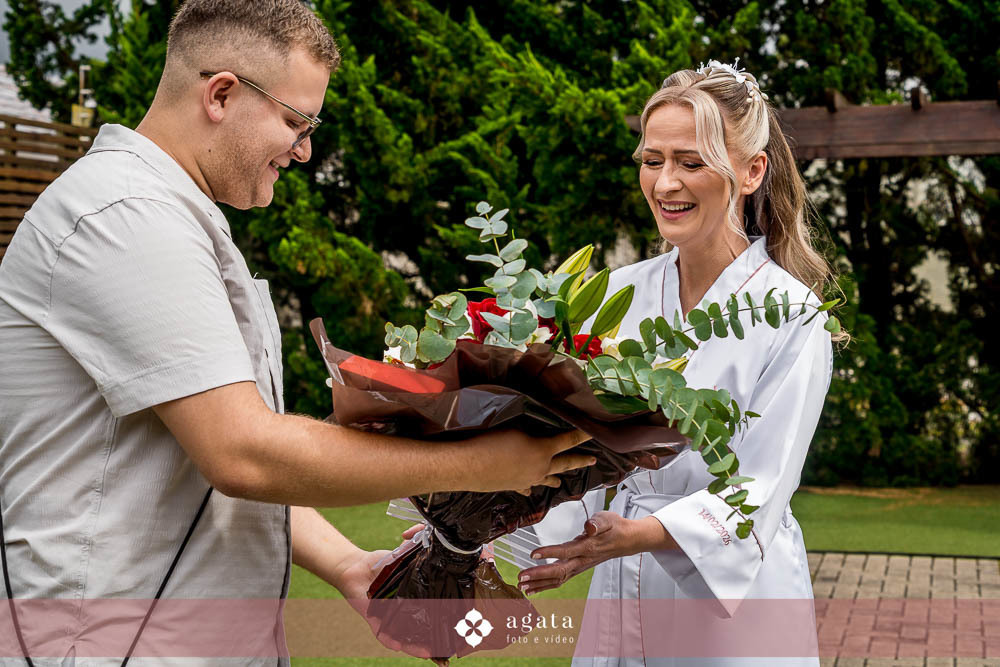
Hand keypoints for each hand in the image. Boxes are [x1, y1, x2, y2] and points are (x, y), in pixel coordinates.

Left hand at [342, 538, 446, 662]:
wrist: (356, 566)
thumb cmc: (383, 564)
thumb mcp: (405, 556)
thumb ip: (420, 552)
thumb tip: (439, 542)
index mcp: (416, 602)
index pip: (435, 616)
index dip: (449, 625)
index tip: (464, 630)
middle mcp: (405, 615)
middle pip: (424, 635)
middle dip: (437, 644)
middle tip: (450, 649)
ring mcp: (391, 620)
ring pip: (405, 640)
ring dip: (416, 648)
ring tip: (428, 653)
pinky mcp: (374, 620)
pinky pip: (382, 634)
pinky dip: (389, 639)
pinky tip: (397, 644)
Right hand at [466, 428, 595, 493]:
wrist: (469, 466)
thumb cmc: (490, 441)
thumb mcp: (514, 428)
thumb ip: (530, 430)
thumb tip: (538, 431)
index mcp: (543, 450)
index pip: (568, 441)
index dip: (581, 436)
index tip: (594, 433)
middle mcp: (539, 468)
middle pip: (565, 463)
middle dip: (580, 460)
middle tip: (593, 460)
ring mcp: (527, 479)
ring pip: (547, 479)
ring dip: (555, 479)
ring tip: (562, 483)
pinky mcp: (513, 486)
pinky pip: (526, 488)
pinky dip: (529, 487)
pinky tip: (528, 489)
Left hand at [516, 512, 676, 593]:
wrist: (626, 540)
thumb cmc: (614, 527)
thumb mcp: (607, 518)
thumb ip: (598, 522)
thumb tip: (589, 526)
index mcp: (587, 547)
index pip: (566, 551)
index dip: (549, 552)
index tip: (533, 553)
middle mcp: (582, 561)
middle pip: (558, 571)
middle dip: (538, 575)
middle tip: (521, 577)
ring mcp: (579, 567)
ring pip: (557, 579)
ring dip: (539, 583)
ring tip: (522, 586)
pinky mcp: (576, 569)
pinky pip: (559, 580)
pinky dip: (545, 585)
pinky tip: (533, 588)